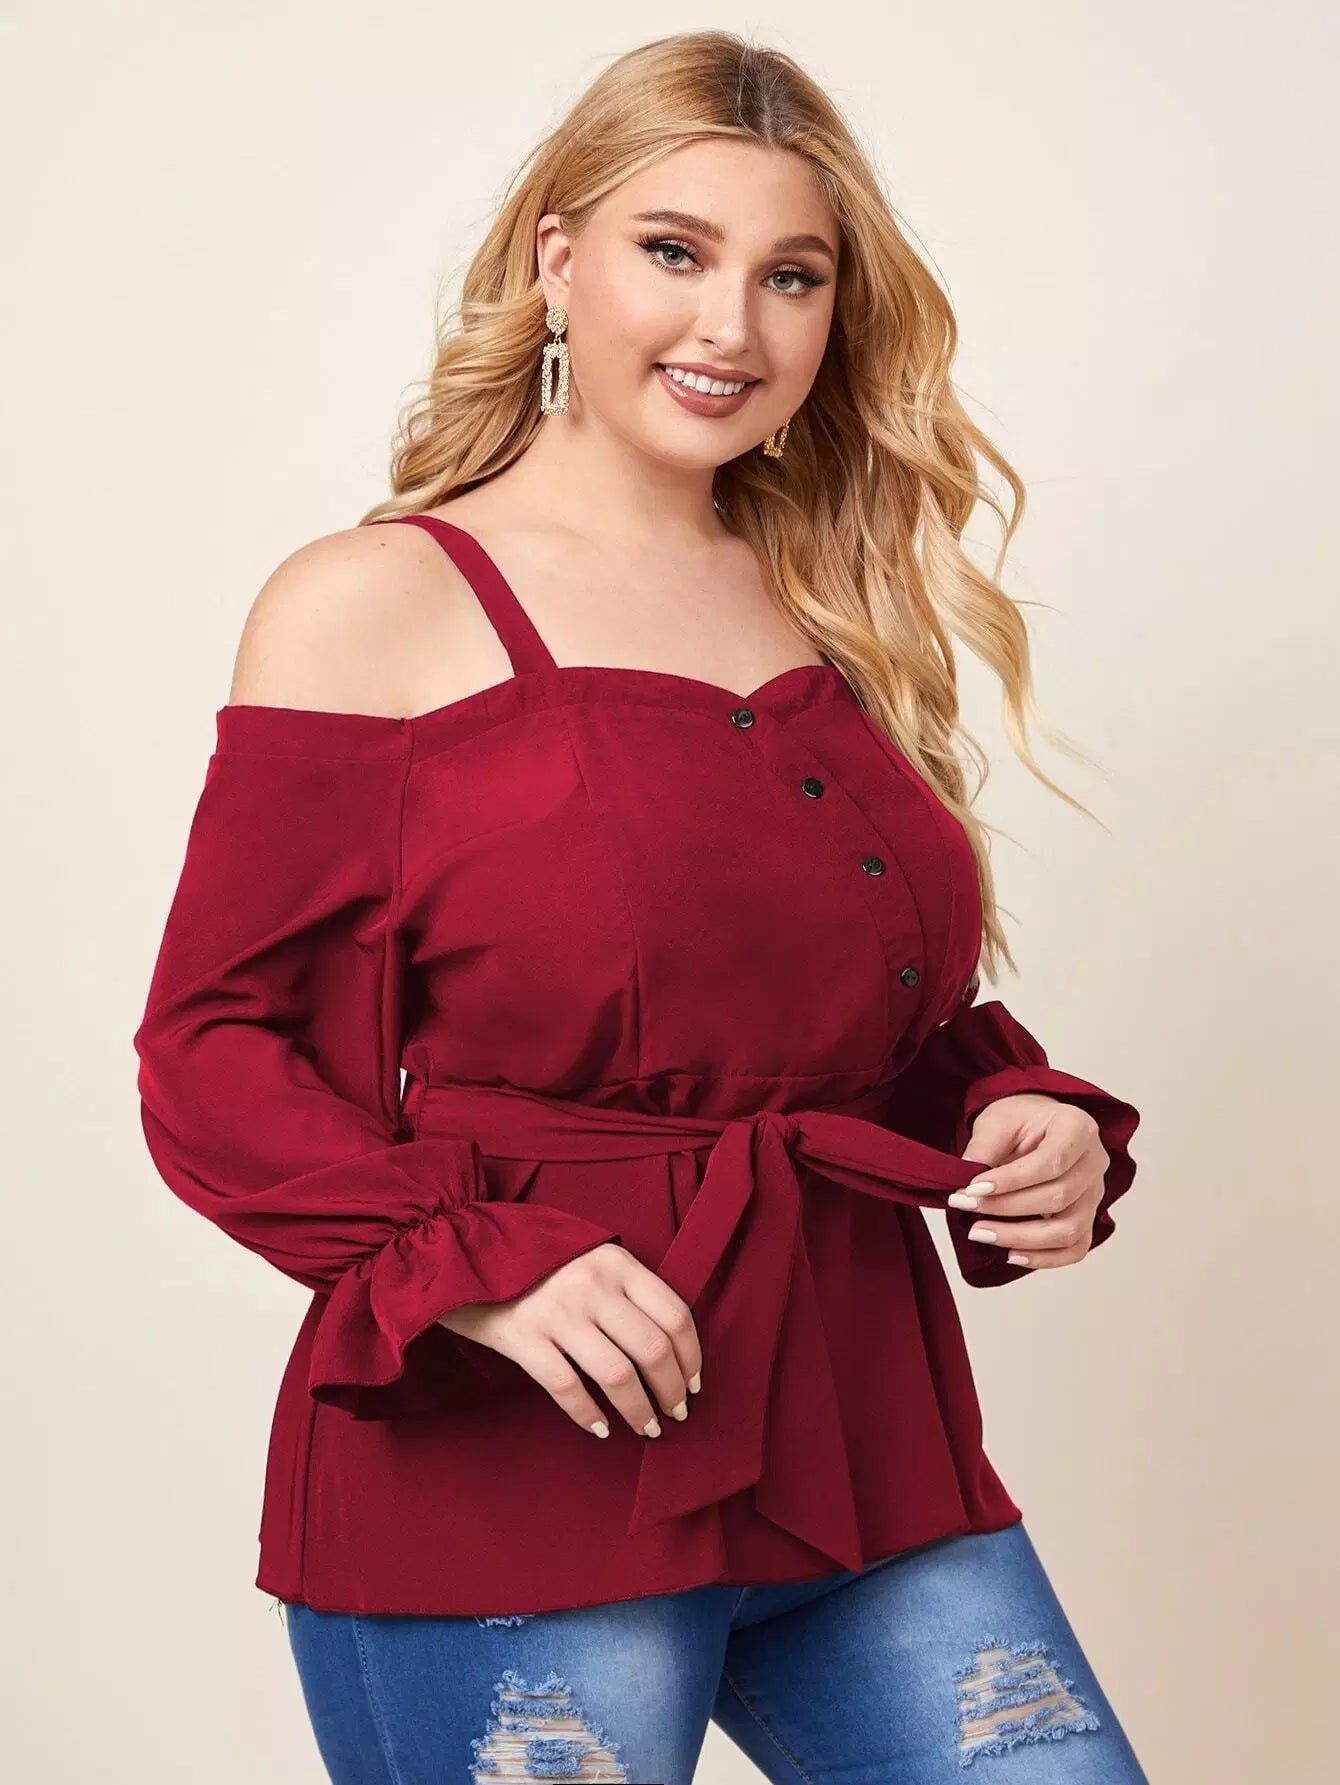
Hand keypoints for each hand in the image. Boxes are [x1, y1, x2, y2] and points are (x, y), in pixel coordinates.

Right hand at [436, 1242, 702, 1439]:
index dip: (691, 1357)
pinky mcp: (524, 1338)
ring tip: (648, 1428)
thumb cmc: (535, 1257)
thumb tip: (667, 1340)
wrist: (463, 1248)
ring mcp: (558, 1312)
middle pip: (652, 1350)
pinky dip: (588, 1414)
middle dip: (672, 1391)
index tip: (693, 1384)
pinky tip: (599, 1429)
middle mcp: (593, 1285)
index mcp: (616, 1262)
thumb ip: (625, 1285)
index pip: (675, 1315)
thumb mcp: (589, 1254)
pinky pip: (567, 1387)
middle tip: (676, 1414)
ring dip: (640, 1410)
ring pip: (617, 1376)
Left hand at [949, 1094, 1108, 1270]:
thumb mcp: (997, 1120)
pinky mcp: (1088, 1218)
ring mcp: (1095, 1194)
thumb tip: (965, 1186)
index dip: (1012, 1180)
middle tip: (965, 1206)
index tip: (973, 1188)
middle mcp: (1094, 1162)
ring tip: (980, 1232)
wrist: (1038, 1126)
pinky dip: (1044, 1258)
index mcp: (1078, 1127)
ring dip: (1021, 1238)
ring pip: (1068, 1230)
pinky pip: (1075, 1249)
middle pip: (1059, 1197)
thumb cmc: (1021, 1120)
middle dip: (1006, 1207)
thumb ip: (983, 1148)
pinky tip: (1010, 1253)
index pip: (1052, 1161)